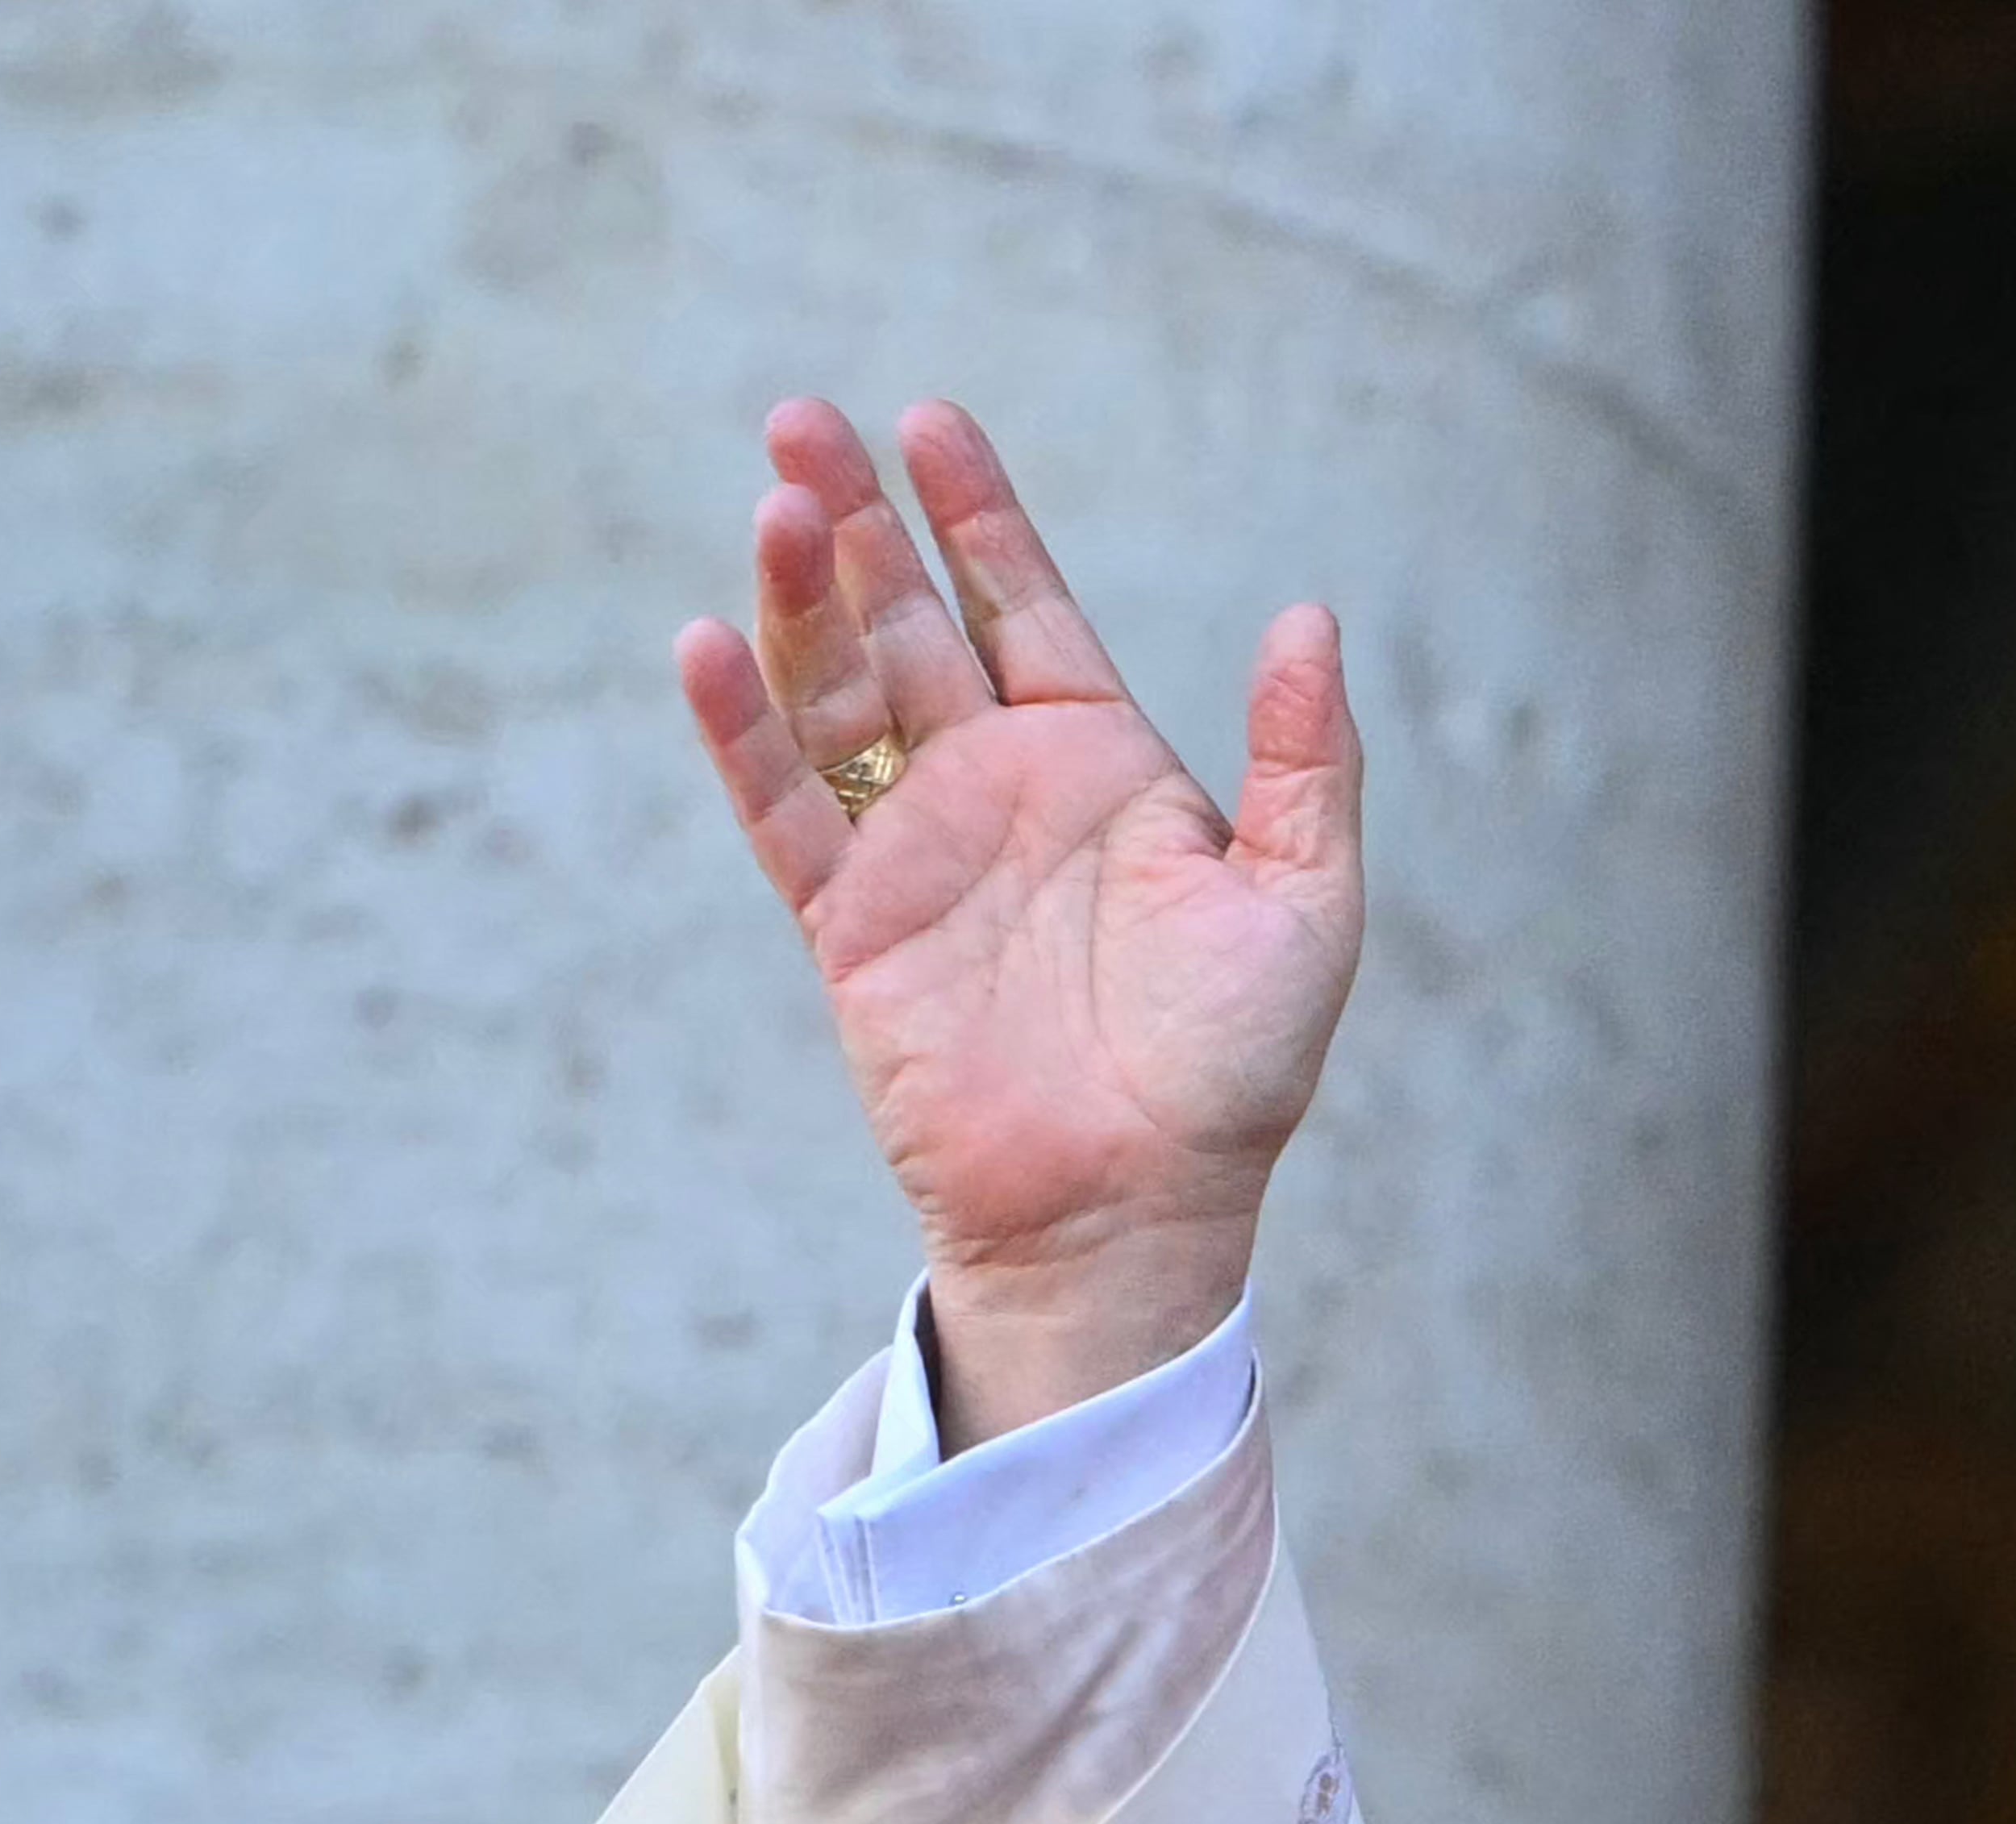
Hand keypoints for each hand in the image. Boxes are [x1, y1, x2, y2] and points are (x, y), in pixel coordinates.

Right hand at [676, 399, 1362, 1441]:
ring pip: (836, 696)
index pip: (1023, 607)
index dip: (977, 515)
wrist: (1136, 1211)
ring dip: (798, 599)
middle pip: (907, 624)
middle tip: (803, 420)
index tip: (930, 422)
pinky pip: (784, 812)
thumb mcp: (1303, 903)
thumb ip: (1306, 762)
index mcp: (1102, 767)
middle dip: (859, 521)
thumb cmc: (1232, 1075)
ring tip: (775, 502)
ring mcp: (916, 854)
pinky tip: (706, 645)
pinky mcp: (851, 928)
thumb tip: (1310, 621)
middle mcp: (997, 792)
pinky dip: (741, 733)